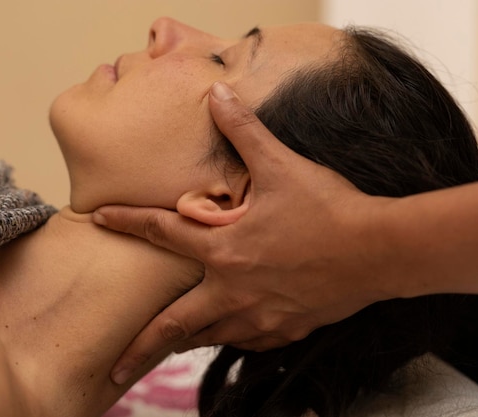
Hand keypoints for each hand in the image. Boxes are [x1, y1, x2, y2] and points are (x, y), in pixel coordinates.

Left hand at [94, 82, 392, 384]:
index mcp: (225, 250)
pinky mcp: (288, 330)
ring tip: (168, 348)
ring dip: (186, 341)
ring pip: (210, 338)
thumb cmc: (329, 210)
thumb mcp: (282, 164)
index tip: (98, 220)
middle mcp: (234, 291)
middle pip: (174, 325)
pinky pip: (249, 342)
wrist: (379, 251)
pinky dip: (232, 338)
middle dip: (140, 348)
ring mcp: (261, 317)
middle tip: (114, 370)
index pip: (162, 234)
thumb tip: (218, 93)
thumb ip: (245, 131)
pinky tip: (232, 333)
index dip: (127, 223)